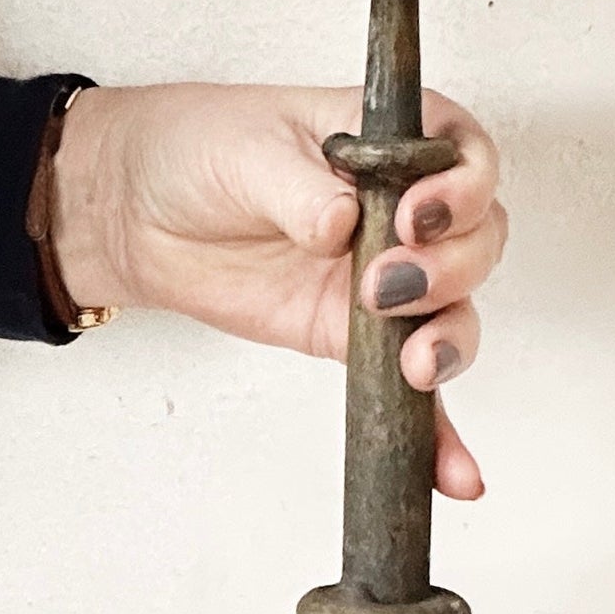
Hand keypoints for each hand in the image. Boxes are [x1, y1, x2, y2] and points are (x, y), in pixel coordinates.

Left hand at [48, 82, 505, 499]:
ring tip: (414, 361)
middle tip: (385, 283)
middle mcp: (401, 209)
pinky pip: (411, 386)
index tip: (416, 215)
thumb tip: (342, 223)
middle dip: (451, 268)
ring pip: (456, 310)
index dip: (462, 188)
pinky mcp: (352, 336)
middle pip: (478, 239)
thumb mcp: (245, 149)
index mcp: (391, 142)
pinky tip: (453, 470)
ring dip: (451, 339)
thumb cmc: (196, 150)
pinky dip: (437, 432)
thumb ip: (302, 188)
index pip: (466, 156)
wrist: (136, 210)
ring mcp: (383, 276)